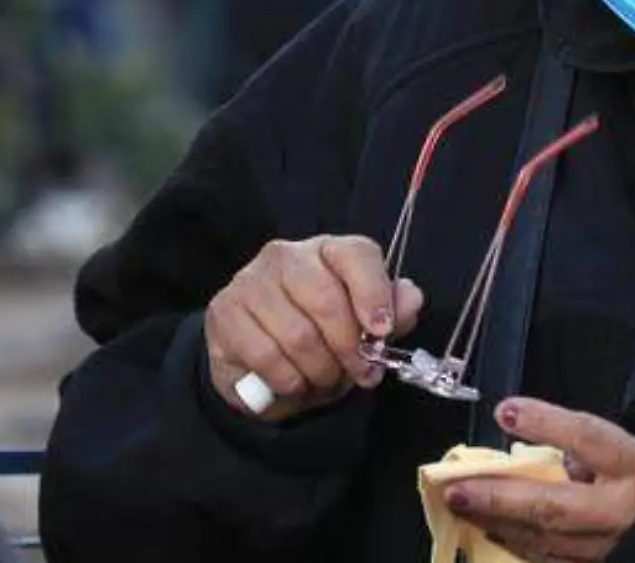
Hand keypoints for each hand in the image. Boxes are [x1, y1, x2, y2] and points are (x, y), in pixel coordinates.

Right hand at [203, 235, 422, 421]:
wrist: (260, 361)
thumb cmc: (321, 335)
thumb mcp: (363, 326)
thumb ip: (392, 312)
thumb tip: (411, 299)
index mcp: (328, 250)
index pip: (356, 255)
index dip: (373, 293)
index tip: (380, 332)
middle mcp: (286, 256)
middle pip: (327, 301)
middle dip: (349, 349)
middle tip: (360, 374)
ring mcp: (250, 281)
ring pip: (298, 336)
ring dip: (320, 372)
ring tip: (326, 380)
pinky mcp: (224, 312)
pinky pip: (266, 357)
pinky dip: (289, 381)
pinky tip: (295, 383)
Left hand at [446, 398, 634, 561]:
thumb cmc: (629, 463)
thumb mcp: (611, 439)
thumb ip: (571, 440)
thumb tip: (515, 447)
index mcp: (631, 462)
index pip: (586, 438)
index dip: (545, 423)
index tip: (504, 411)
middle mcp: (621, 508)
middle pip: (555, 505)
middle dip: (501, 497)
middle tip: (457, 488)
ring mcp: (607, 544)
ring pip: (545, 538)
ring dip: (496, 521)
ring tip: (461, 505)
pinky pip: (547, 558)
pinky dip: (513, 542)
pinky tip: (487, 528)